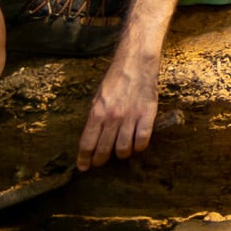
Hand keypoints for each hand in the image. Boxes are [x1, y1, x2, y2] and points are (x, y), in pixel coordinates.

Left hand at [79, 50, 163, 169]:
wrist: (136, 63)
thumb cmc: (115, 80)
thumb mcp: (98, 97)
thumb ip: (95, 118)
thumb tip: (92, 138)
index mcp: (97, 112)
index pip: (87, 144)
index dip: (84, 159)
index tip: (83, 167)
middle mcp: (112, 118)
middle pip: (103, 150)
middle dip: (100, 160)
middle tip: (100, 162)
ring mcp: (130, 117)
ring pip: (123, 149)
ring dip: (120, 154)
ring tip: (120, 151)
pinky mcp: (147, 115)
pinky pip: (142, 141)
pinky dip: (138, 146)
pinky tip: (136, 144)